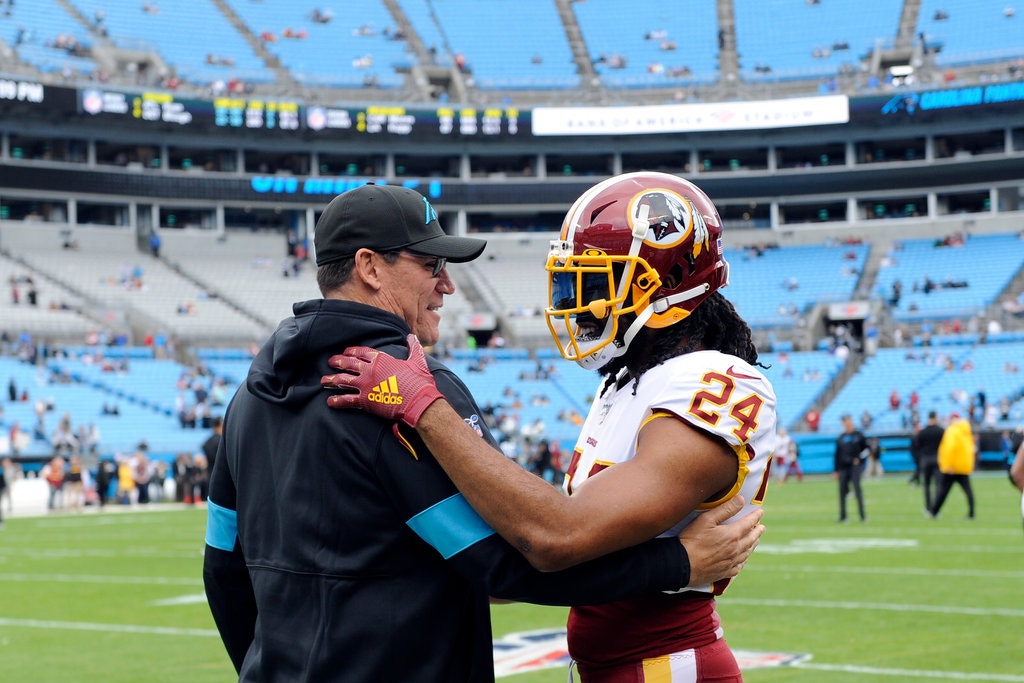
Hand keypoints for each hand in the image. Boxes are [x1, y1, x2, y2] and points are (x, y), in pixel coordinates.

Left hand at [321, 333, 443, 427]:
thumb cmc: (419, 382)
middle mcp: (370, 370)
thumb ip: (413, 348)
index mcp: (381, 359)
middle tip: (330, 361)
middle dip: (338, 361)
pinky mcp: (365, 400)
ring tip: (323, 380)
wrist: (418, 401)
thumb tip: (411, 337)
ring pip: (343, 380)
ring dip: (332, 379)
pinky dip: (337, 401)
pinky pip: (347, 400)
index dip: (353, 351)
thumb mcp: (418, 361)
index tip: (346, 351)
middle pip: (349, 363)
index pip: (362, 352)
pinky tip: (329, 401)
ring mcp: (365, 385)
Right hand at [678, 495, 763, 586]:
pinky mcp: (725, 572)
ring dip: (753, 545)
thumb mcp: (706, 519)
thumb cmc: (692, 540)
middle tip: (762, 527)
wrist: (683, 565)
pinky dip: (744, 560)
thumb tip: (741, 500)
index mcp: (732, 535)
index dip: (756, 516)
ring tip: (755, 540)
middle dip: (757, 531)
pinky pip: (740, 566)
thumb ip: (725, 509)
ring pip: (747, 552)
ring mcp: (731, 562)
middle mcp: (735, 549)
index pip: (749, 523)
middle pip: (751, 539)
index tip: (760, 512)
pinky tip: (743, 559)